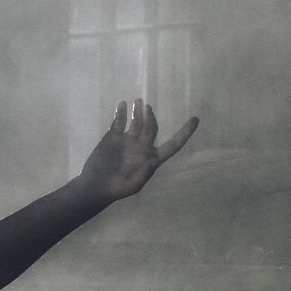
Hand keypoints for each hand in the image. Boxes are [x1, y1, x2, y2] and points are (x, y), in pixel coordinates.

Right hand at [80, 97, 198, 202]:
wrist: (95, 186)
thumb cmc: (116, 189)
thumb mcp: (132, 186)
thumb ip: (144, 174)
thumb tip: (153, 161)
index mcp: (151, 158)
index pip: (173, 145)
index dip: (184, 133)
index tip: (195, 120)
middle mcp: (142, 147)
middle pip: (152, 128)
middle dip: (150, 117)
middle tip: (146, 108)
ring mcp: (127, 140)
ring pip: (136, 122)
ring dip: (138, 112)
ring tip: (138, 102)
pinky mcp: (113, 137)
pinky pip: (119, 122)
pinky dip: (121, 113)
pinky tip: (123, 105)